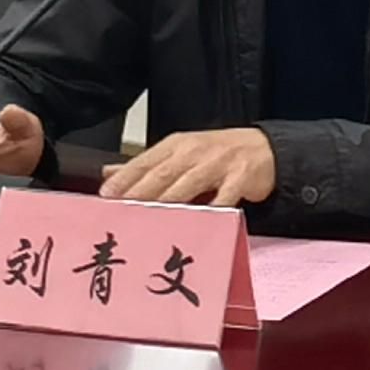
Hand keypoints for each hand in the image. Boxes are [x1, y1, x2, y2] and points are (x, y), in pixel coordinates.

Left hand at [98, 128, 275, 206]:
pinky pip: (224, 198)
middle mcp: (194, 152)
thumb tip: (109, 174)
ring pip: (188, 184)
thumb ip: (146, 166)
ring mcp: (218, 163)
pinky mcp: (240, 177)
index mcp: (176, 145)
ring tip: (151, 223)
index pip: (145, 161)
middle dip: (140, 193)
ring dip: (169, 203)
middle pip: (162, 173)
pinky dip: (212, 210)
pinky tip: (200, 224)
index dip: (125, 179)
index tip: (106, 197)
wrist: (263, 148)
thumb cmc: (216, 155)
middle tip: (121, 212)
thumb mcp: (180, 153)